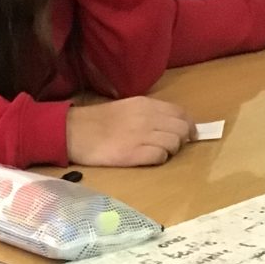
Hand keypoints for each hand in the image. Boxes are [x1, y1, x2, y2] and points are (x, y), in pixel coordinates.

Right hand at [66, 98, 195, 167]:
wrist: (76, 132)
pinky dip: (160, 159)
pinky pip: (160, 156)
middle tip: (174, 146)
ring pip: (174, 143)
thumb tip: (168, 123)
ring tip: (159, 153)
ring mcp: (142, 136)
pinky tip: (149, 159)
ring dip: (171, 150)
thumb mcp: (128, 108)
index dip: (188, 125)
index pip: (180, 113)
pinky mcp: (134, 154)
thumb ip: (149, 113)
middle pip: (182, 129)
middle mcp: (148, 118)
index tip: (187, 134)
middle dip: (182, 139)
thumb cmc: (99, 122)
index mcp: (147, 104)